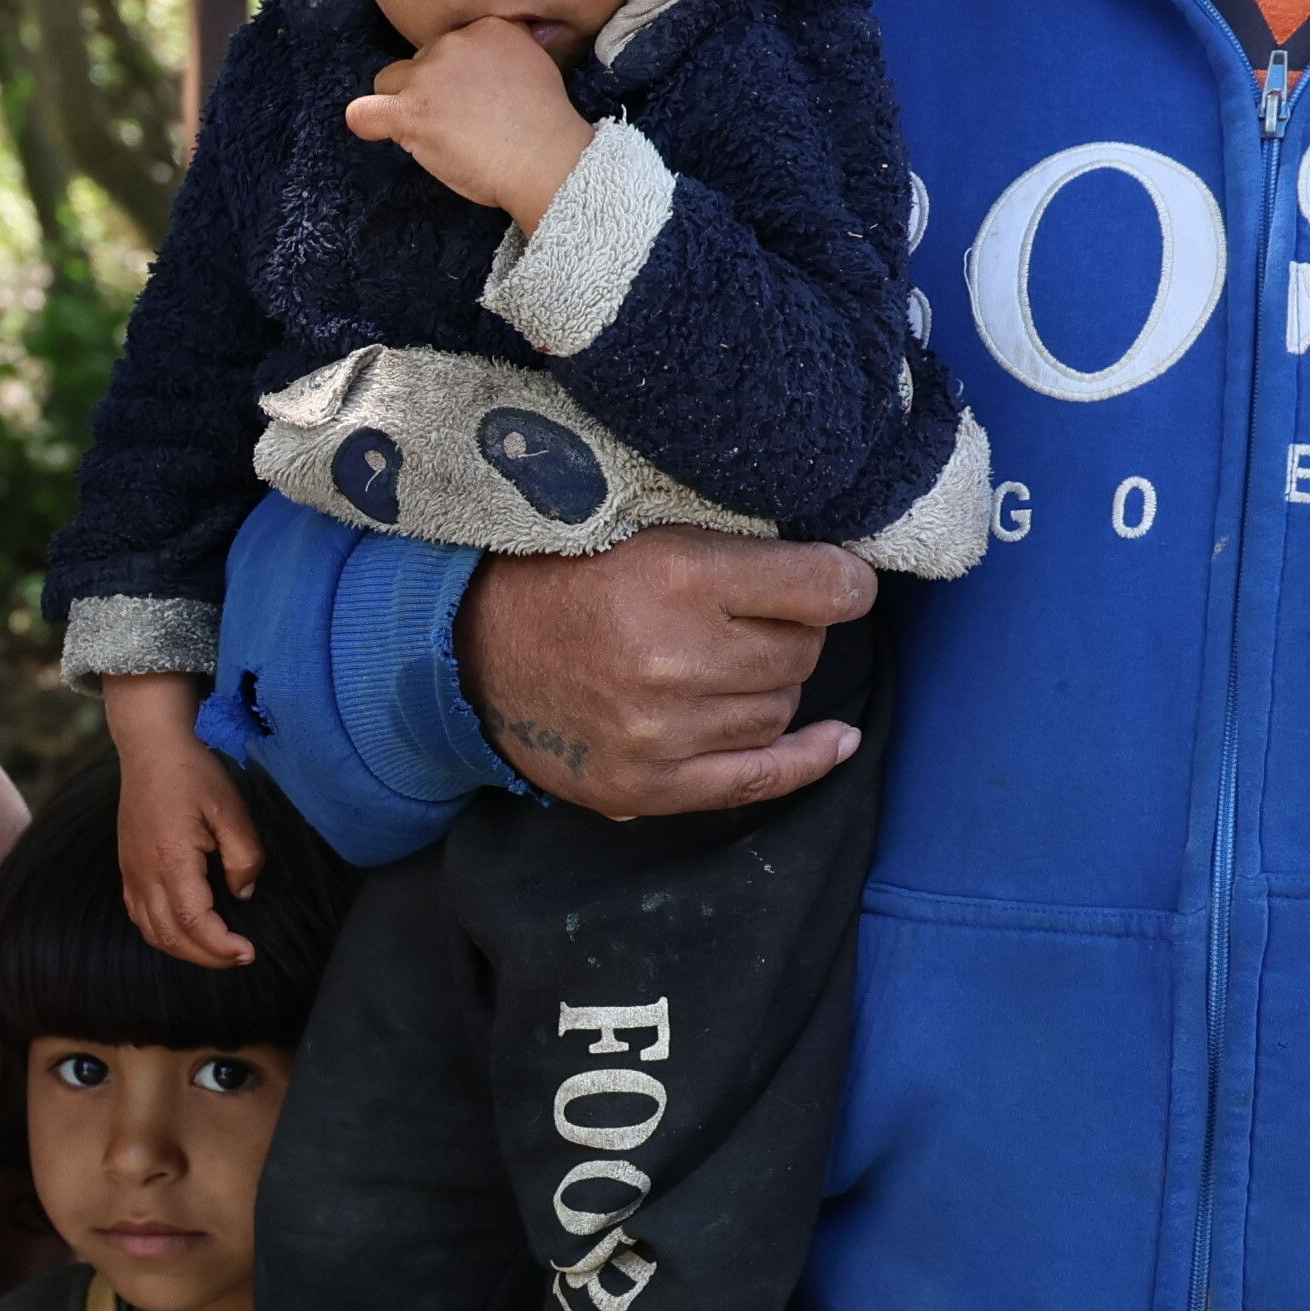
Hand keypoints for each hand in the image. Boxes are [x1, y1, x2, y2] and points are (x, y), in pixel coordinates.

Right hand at [101, 676, 264, 968]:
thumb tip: (243, 893)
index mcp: (171, 859)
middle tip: (239, 957)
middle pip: (170, 936)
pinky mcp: (127, 868)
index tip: (248, 952)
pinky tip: (186, 931)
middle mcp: (144, 872)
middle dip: (207, 957)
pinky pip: (139, 915)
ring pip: (152, 931)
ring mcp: (131, 872)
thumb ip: (245, 856)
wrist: (151, 748)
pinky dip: (163, 934)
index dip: (220, 946)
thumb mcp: (232, 810)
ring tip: (217, 949)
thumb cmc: (194, 774)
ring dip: (185, 950)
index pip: (193, 922)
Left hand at [343, 19, 600, 229]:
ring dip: (404, 104)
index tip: (477, 101)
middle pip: (419, 62)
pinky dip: (367, 122)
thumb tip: (509, 43)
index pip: (450, 45)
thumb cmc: (547, 125)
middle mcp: (454, 43)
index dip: (457, 77)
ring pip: (390, 81)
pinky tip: (379, 130)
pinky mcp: (412, 112)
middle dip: (431, 91)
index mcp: (486, 28)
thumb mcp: (537, 64)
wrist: (547, 158)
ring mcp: (429, 76)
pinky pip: (364, 113)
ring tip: (435, 133)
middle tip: (462, 124)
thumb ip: (509, 50)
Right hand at [459, 531, 877, 819]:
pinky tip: (837, 741)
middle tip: (750, 614)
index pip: (821, 587)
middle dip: (792, 629)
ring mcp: (661, 732)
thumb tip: (837, 567)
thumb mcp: (643, 525)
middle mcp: (676, 659)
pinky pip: (756, 779)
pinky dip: (807, 760)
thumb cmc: (561, 572)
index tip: (841, 579)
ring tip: (724, 659)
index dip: (843, 580)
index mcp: (678, 576)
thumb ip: (732, 542)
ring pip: (779, 709)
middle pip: (802, 651)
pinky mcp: (645, 785)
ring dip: (770, 684)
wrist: (465, 645)